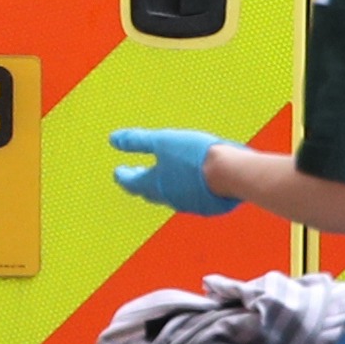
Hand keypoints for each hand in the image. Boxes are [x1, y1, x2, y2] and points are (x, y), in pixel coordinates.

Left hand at [108, 128, 237, 215]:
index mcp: (154, 183)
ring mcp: (187, 203)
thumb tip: (114, 139)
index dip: (123, 176)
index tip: (118, 171)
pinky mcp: (206, 204)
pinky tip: (192, 182)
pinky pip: (190, 197)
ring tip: (164, 177)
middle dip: (141, 182)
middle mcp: (168, 197)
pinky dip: (185, 188)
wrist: (230, 173)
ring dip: (163, 186)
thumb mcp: (163, 141)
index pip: (131, 182)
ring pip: (170, 196)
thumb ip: (138, 141)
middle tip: (136, 173)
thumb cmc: (195, 155)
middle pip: (149, 191)